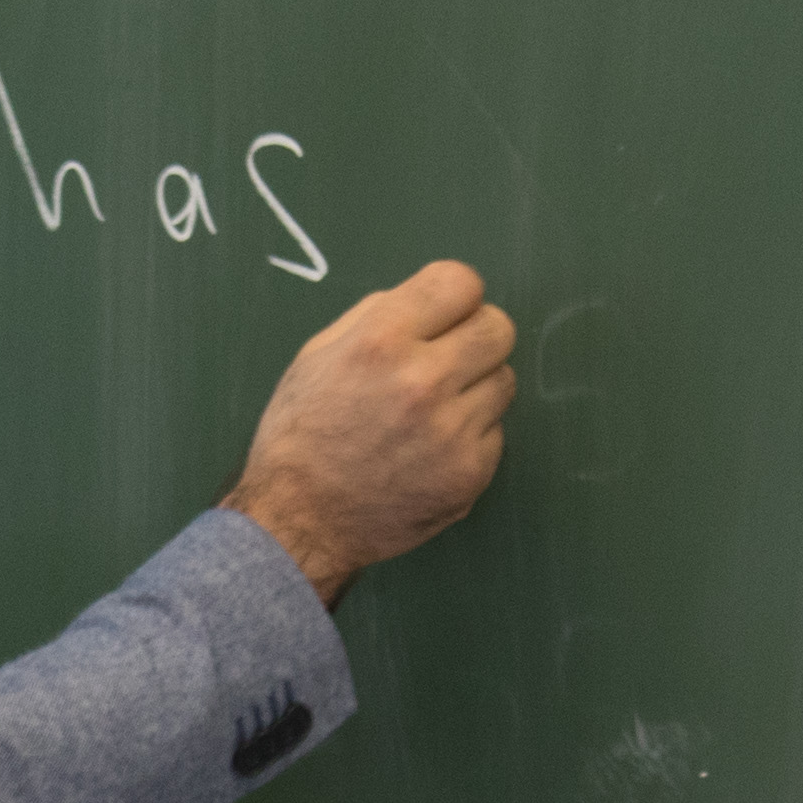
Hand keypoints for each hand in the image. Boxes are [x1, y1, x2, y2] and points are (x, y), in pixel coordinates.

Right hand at [224, 260, 517, 599]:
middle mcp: (421, 380)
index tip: (443, 316)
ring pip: (504, 381)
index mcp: (380, 339)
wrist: (299, 519)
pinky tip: (431, 450)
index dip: (454, 297)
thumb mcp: (318, 355)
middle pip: (499, 328)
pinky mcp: (469, 472)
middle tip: (449, 360)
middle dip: (476, 336)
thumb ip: (378, 316)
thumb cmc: (301, 434)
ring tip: (433, 411)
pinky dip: (470, 436)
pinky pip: (495, 432)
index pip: (461, 283)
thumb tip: (432, 302)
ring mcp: (451, 430)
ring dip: (475, 388)